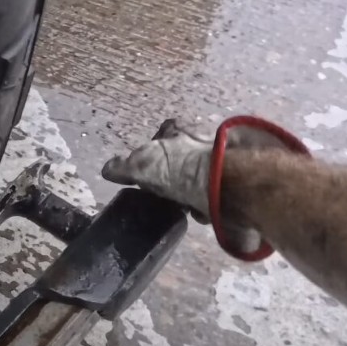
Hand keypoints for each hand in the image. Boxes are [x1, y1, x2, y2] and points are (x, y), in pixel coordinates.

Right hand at [101, 118, 297, 254]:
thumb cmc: (183, 168)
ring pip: (204, 175)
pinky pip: (220, 193)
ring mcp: (223, 160)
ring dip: (196, 191)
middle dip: (176, 175)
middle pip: (185, 156)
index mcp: (178, 132)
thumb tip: (107, 169)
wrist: (229, 183)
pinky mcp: (239, 181)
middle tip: (168, 193)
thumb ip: (124, 167)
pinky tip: (206, 213)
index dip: (156, 148)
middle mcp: (202, 141)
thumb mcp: (143, 166)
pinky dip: (212, 204)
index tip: (150, 168)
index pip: (165, 132)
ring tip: (188, 207)